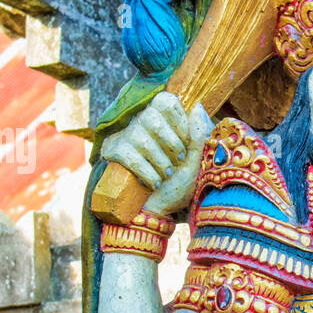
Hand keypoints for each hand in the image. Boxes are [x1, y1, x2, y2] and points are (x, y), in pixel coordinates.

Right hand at [101, 91, 211, 215]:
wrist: (154, 210)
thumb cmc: (177, 184)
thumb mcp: (195, 161)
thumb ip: (199, 135)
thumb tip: (197, 107)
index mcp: (162, 118)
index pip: (167, 102)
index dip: (180, 122)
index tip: (187, 143)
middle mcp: (140, 121)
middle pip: (152, 118)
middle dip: (171, 143)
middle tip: (179, 161)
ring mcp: (125, 135)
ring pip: (141, 139)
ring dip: (160, 161)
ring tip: (167, 174)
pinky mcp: (113, 151)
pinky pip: (129, 157)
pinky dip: (147, 172)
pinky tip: (154, 183)